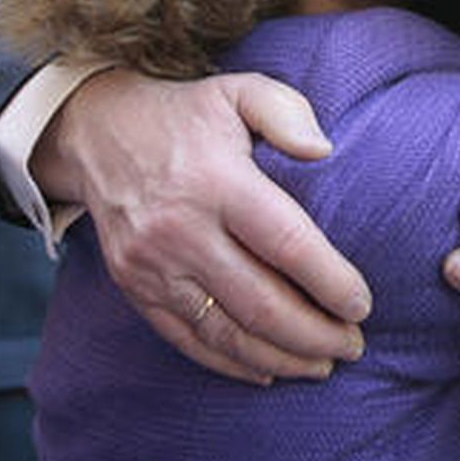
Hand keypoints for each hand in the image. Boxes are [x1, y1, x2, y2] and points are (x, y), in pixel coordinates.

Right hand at [37, 69, 372, 384]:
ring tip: (322, 365)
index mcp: (217, 180)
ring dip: (280, 357)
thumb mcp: (238, 91)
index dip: (330, 281)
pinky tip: (268, 370)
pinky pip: (187, 338)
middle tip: (353, 344)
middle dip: (314, 333)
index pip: (286, 244)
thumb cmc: (186, 115)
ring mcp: (152, 264)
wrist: (98, 133)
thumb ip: (287, 113)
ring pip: (225, 331)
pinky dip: (230, 362)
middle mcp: (181, 229)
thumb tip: (324, 151)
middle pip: (260, 301)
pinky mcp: (134, 286)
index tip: (361, 303)